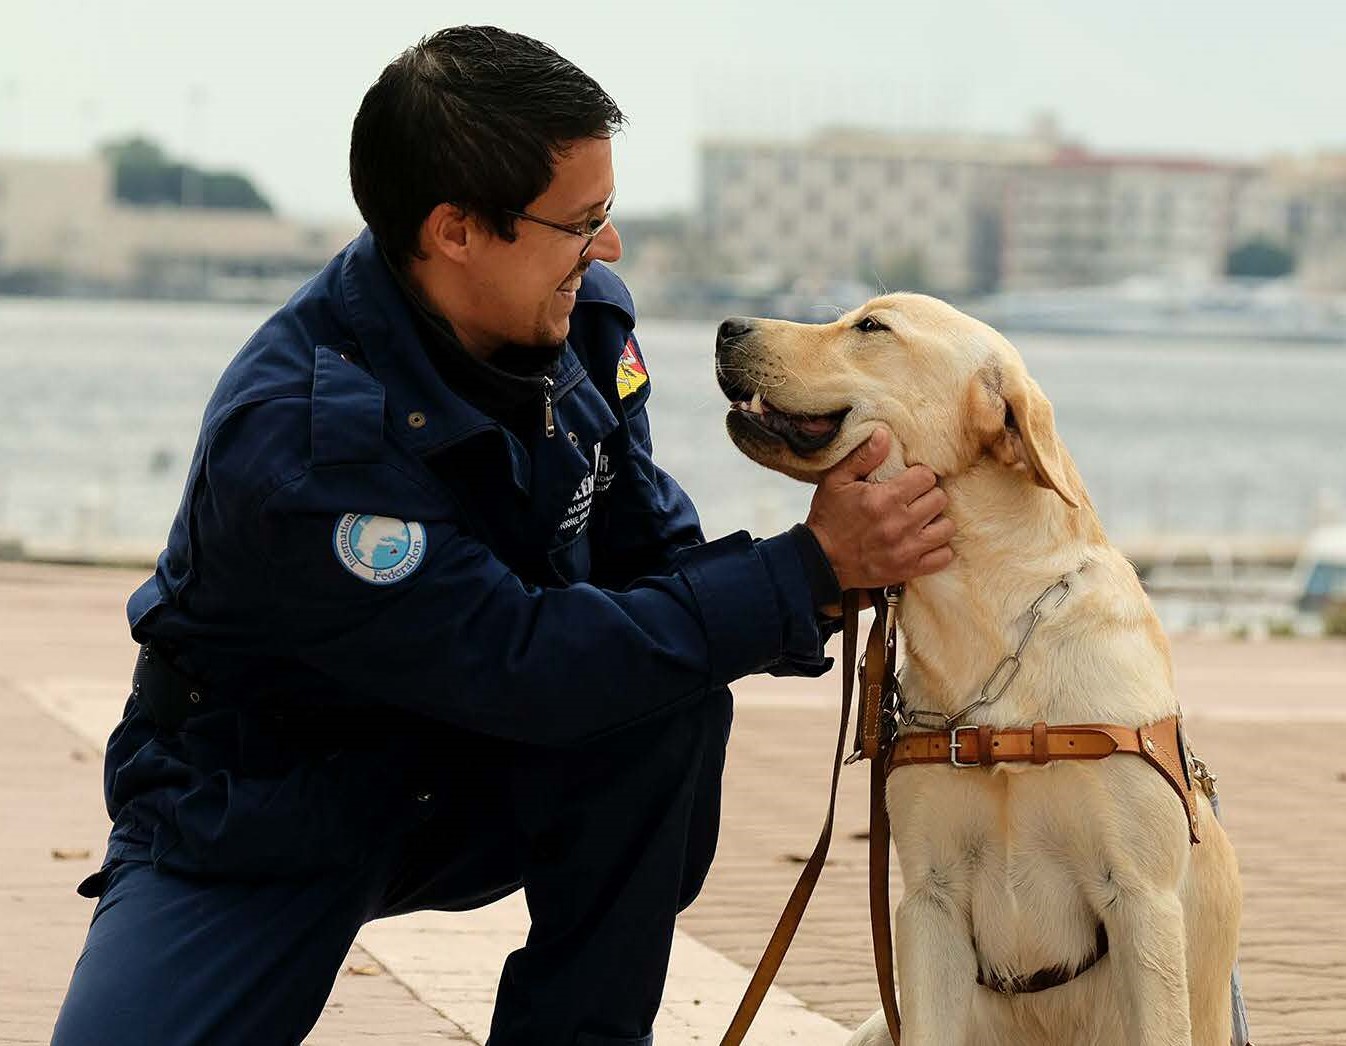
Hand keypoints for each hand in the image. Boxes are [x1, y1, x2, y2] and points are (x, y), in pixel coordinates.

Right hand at [806, 430, 954, 593]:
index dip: (918, 476)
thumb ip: (862, 456)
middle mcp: (899, 524)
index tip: (909, 481)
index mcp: (883, 499)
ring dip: (936, 521)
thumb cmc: (829, 518)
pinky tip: (924, 541)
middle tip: (914, 500)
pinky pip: (943, 557)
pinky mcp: (908, 569)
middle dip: (928, 496)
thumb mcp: (836, 481)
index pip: (926, 477)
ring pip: (946, 527)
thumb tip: (885, 434)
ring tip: (922, 520)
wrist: (820, 561)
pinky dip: (938, 549)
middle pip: (939, 499)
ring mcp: (906, 549)